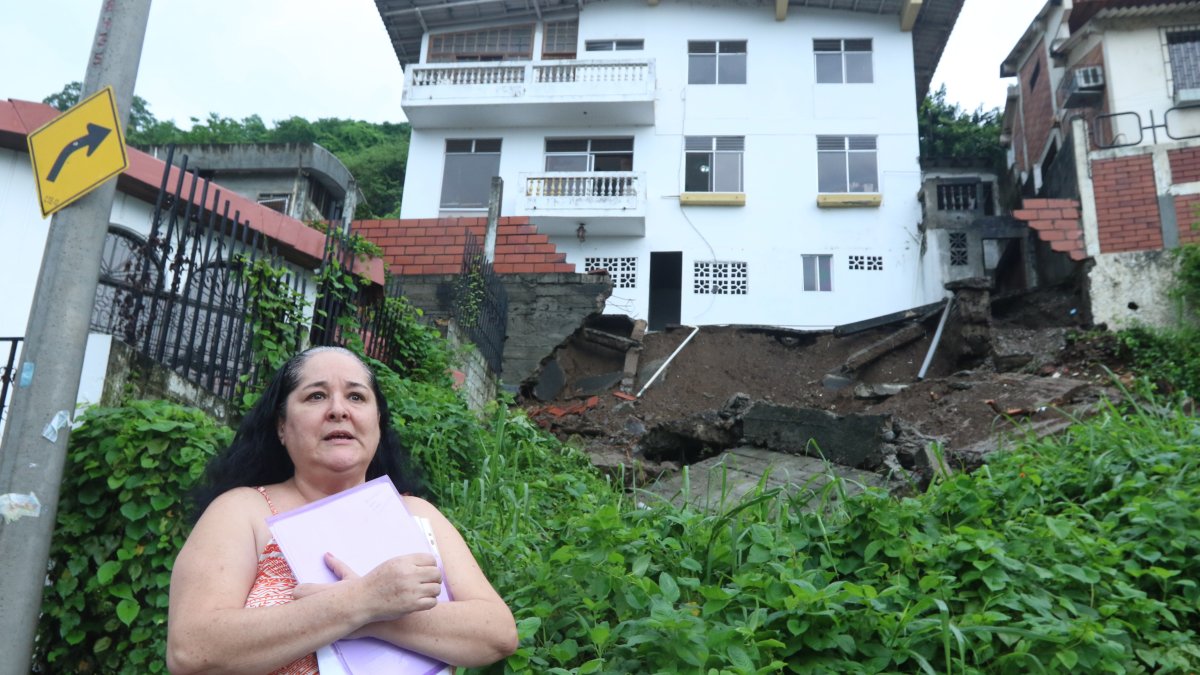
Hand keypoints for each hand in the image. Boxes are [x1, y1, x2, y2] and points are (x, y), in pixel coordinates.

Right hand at [293, 552, 441, 623]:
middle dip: (435, 579)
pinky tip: (421, 604)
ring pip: (436, 588)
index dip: (431, 566)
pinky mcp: (411, 604)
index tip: (426, 572)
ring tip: (425, 594)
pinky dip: (429, 603)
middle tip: (429, 584)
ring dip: (433, 592)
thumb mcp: (385, 565)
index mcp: (402, 561)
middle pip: (437, 572)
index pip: (431, 559)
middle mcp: (408, 573)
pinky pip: (432, 602)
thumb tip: (344, 556)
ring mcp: (411, 589)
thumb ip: (404, 560)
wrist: (360, 602)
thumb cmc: (371, 583)